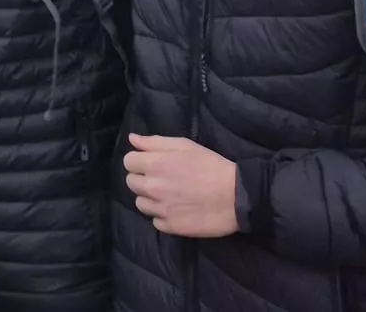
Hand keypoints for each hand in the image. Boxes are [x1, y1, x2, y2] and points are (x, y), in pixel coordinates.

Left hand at [125, 134, 239, 237]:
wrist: (238, 197)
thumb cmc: (212, 166)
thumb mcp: (185, 145)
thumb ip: (155, 142)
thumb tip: (132, 139)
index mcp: (155, 165)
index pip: (128, 162)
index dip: (138, 161)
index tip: (151, 163)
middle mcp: (154, 187)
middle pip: (131, 183)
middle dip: (142, 179)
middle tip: (161, 179)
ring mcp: (161, 209)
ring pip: (140, 204)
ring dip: (150, 199)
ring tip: (169, 195)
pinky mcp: (171, 227)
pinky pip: (155, 222)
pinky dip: (163, 216)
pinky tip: (177, 210)